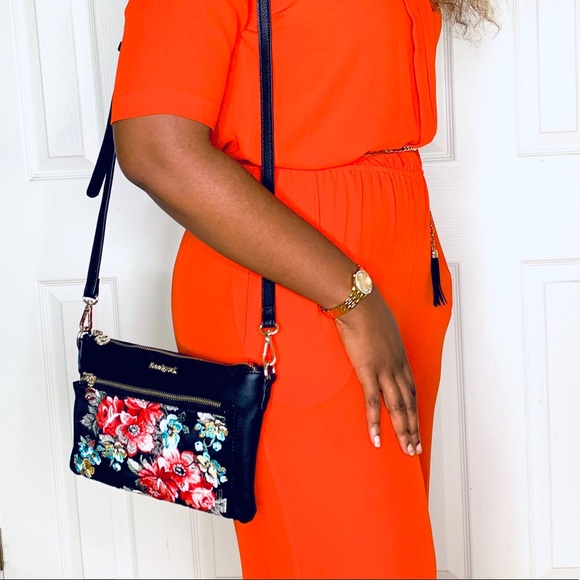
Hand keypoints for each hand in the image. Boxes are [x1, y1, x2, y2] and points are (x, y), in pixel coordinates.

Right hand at [334, 290, 420, 455]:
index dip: (415, 411)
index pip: (412, 391)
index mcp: (400, 358)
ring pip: (398, 408)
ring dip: (403, 431)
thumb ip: (382, 342)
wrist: (360, 304)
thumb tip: (377, 345)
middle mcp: (397, 368)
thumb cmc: (369, 311)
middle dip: (413, 428)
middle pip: (409, 404)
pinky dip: (375, 423)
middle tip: (416, 448)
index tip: (417, 426)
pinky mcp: (368, 372)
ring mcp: (384, 371)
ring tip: (406, 449)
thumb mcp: (382, 328)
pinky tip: (377, 438)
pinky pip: (373, 403)